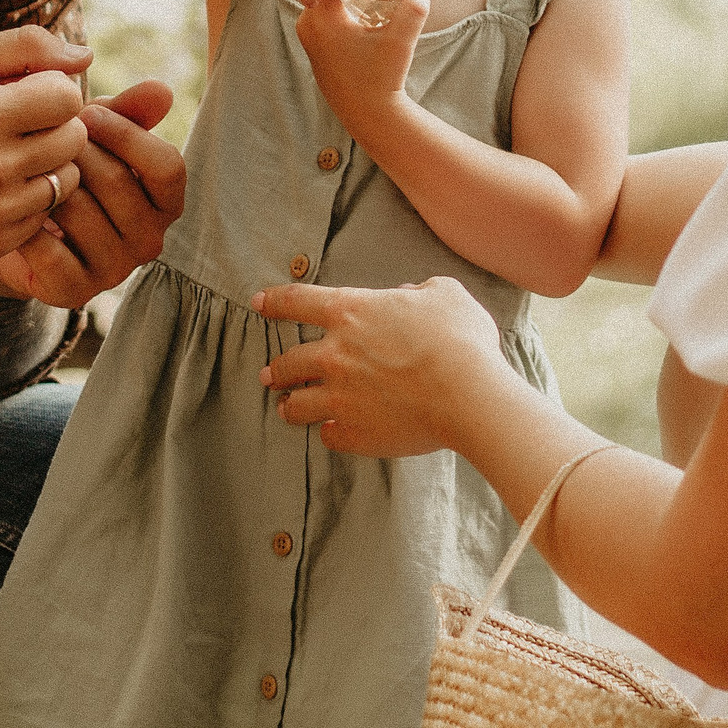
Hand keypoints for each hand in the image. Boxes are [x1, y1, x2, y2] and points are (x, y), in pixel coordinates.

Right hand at [0, 26, 92, 270]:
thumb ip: (23, 47)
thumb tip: (86, 56)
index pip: (67, 97)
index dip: (50, 90)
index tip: (25, 93)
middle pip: (74, 138)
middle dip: (54, 124)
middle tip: (20, 124)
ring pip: (67, 179)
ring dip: (49, 163)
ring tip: (12, 154)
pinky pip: (46, 214)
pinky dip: (31, 198)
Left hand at [0, 78, 186, 307]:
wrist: (13, 225)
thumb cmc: (66, 170)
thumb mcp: (96, 136)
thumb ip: (128, 112)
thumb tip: (162, 89)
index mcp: (166, 203)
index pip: (167, 167)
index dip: (127, 134)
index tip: (87, 113)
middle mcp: (150, 241)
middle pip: (119, 184)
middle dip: (77, 151)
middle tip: (45, 137)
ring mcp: (114, 270)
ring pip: (79, 212)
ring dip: (47, 182)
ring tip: (28, 168)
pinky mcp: (75, 292)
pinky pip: (49, 249)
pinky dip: (26, 222)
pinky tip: (12, 206)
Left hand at [252, 275, 511, 457]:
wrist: (468, 395)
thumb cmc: (460, 340)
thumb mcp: (444, 294)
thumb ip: (420, 291)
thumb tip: (407, 295)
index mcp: (350, 312)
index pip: (296, 301)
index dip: (273, 300)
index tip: (258, 302)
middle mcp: (334, 355)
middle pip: (287, 362)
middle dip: (275, 369)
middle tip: (269, 374)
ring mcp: (340, 398)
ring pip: (296, 406)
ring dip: (290, 405)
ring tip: (288, 407)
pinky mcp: (354, 433)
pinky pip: (328, 436)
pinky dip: (330, 432)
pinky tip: (333, 431)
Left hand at [295, 0, 426, 129]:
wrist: (370, 116)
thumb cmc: (382, 77)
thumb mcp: (401, 41)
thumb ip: (413, 8)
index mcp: (320, 18)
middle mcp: (307, 26)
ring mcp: (308, 40)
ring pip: (320, 1)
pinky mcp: (314, 52)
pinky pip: (320, 18)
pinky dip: (337, 10)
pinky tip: (360, 15)